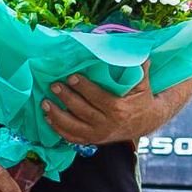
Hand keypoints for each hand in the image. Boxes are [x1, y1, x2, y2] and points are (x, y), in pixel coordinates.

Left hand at [43, 67, 162, 146]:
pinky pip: (72, 137)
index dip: (84, 87)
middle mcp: (108, 124)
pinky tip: (48, 118)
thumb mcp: (143, 84)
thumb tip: (138, 51)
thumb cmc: (141, 100)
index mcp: (119, 109)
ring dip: (56, 115)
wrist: (147, 123)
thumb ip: (139, 69)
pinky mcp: (93, 140)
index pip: (98, 97)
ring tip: (44, 102)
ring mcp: (99, 134)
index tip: (71, 77)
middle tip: (54, 86)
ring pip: (73, 127)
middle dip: (66, 98)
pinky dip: (58, 129)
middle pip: (82, 111)